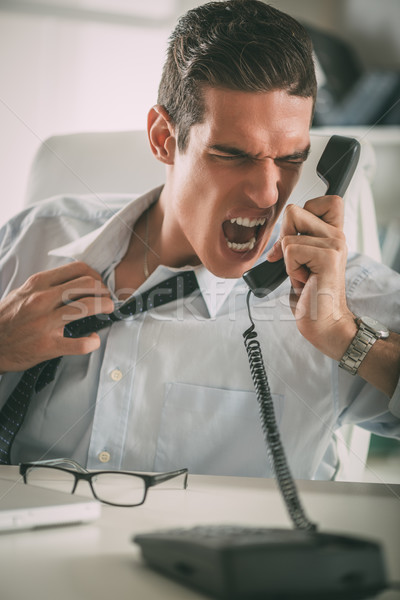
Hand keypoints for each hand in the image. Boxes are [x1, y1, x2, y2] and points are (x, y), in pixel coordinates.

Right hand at [0, 262, 113, 372]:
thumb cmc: (8, 318)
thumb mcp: (24, 292)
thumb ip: (47, 285)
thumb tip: (74, 281)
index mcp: (38, 284)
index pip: (77, 269)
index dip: (95, 275)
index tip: (98, 283)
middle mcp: (42, 300)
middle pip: (87, 284)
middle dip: (103, 290)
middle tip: (106, 298)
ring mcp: (45, 323)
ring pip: (87, 307)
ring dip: (105, 307)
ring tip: (108, 310)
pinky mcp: (48, 346)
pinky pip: (80, 344)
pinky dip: (92, 341)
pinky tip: (93, 339)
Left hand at [267, 196, 356, 358]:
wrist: (323, 321)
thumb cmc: (311, 294)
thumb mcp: (301, 261)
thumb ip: (296, 240)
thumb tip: (278, 233)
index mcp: (333, 233)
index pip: (325, 199)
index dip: (303, 212)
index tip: (299, 238)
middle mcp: (337, 235)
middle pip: (295, 211)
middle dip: (285, 238)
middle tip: (296, 262)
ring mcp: (334, 244)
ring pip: (288, 235)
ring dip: (288, 260)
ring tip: (303, 275)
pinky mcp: (327, 257)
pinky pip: (290, 249)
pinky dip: (290, 268)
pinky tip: (305, 281)